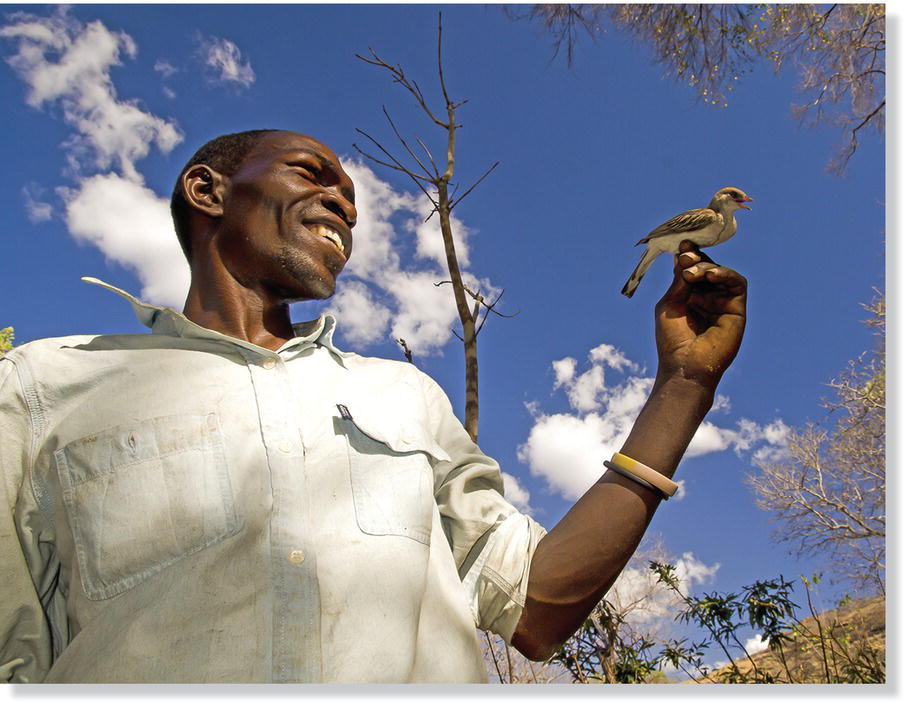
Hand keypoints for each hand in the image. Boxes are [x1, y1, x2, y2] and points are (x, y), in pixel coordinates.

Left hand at [654, 240, 746, 387]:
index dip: (688, 255)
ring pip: (721, 273)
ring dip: (708, 266)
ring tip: (693, 272)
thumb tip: (683, 255)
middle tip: (686, 256)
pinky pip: (737, 283)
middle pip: (707, 266)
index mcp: (688, 296)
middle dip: (696, 258)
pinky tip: (711, 274)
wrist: (685, 365)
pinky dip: (726, 274)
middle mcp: (706, 297)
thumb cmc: (672, 339)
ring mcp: (722, 302)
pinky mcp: (737, 309)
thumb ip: (679, 280)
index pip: (691, 268)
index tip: (681, 245)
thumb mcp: (670, 303)